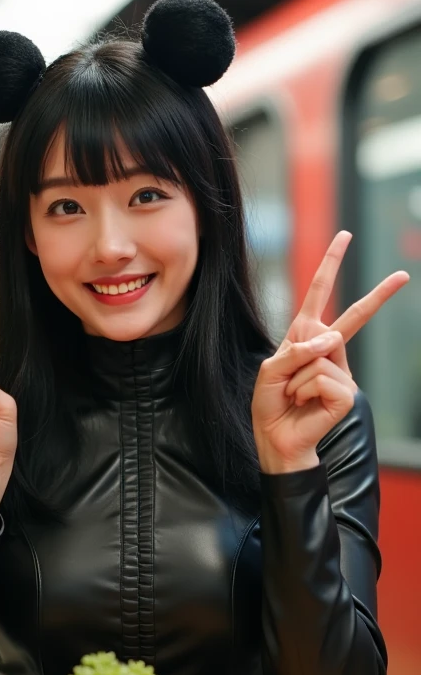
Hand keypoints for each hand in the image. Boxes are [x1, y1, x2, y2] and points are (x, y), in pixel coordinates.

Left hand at [251, 231, 409, 472]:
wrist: (275, 438)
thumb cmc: (271, 405)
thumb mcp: (271, 371)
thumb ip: (295, 350)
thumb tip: (330, 340)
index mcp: (306, 336)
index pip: (319, 294)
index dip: (331, 264)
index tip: (345, 235)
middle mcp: (328, 351)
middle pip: (353, 316)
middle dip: (378, 295)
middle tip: (403, 275)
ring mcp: (341, 372)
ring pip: (317, 357)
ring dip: (295, 379)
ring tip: (294, 396)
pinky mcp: (346, 393)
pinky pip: (320, 378)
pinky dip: (303, 391)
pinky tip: (305, 404)